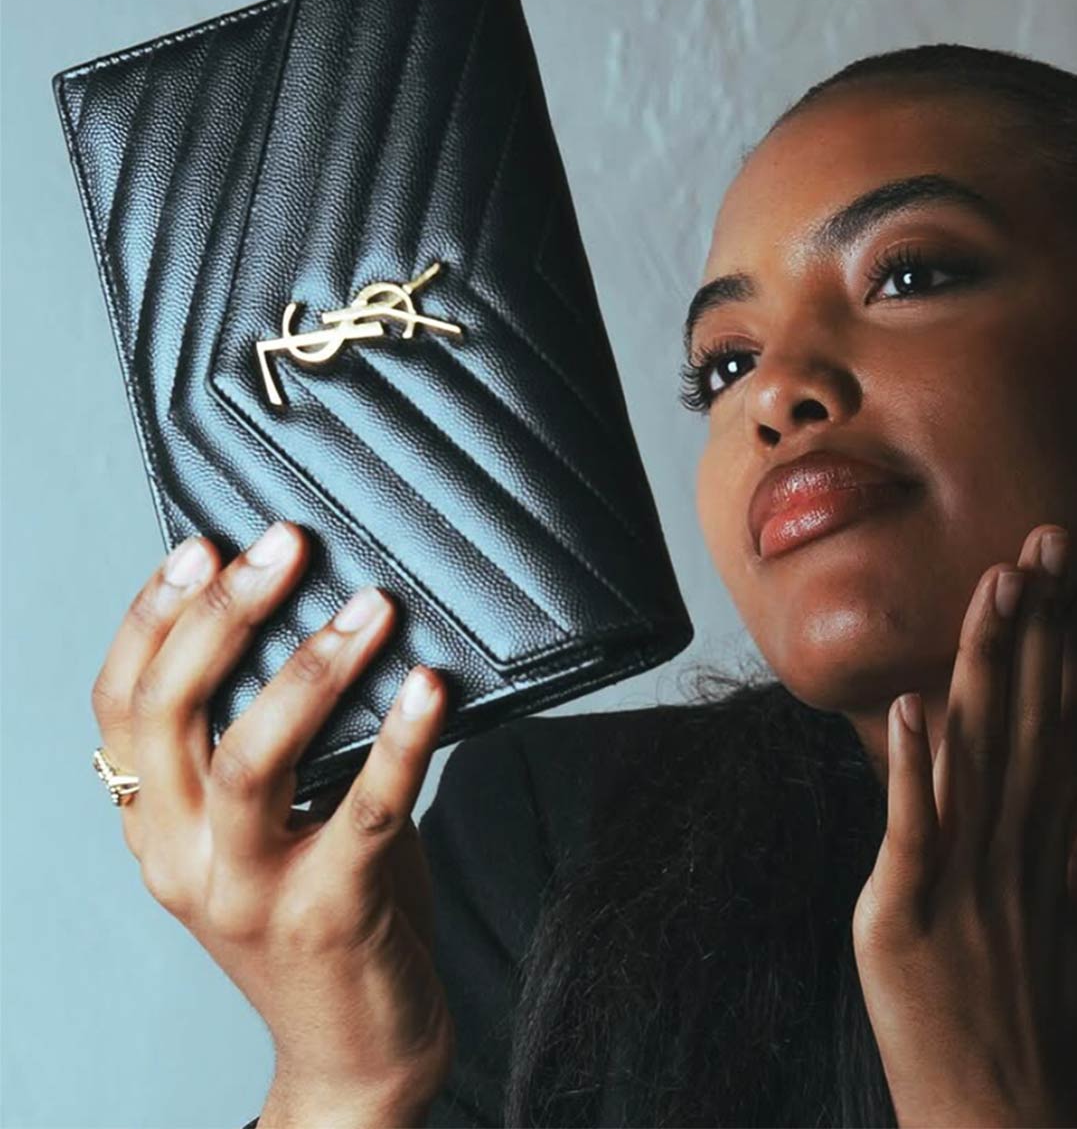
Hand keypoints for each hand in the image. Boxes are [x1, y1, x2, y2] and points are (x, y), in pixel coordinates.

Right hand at [90, 521, 455, 1109]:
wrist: (354, 1055)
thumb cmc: (324, 912)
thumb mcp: (270, 828)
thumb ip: (278, 744)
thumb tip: (328, 618)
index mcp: (157, 827)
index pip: (121, 706)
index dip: (153, 617)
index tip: (203, 544)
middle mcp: (183, 858)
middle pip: (173, 715)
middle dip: (225, 615)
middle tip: (285, 544)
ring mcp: (251, 891)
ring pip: (253, 759)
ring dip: (311, 669)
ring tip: (369, 604)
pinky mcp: (329, 915)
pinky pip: (367, 811)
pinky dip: (401, 740)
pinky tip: (430, 686)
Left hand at [851, 524, 1076, 1128]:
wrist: (997, 1123)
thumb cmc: (1032, 1025)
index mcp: (1050, 844)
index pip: (1073, 725)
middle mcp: (1015, 847)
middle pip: (1032, 717)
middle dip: (1042, 625)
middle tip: (1050, 538)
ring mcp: (963, 877)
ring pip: (978, 752)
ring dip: (987, 667)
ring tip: (997, 587)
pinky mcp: (905, 912)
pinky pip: (913, 831)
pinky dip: (913, 770)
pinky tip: (915, 706)